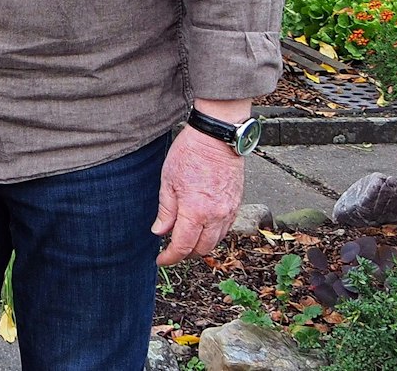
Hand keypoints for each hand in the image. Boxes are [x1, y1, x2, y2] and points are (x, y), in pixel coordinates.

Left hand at [151, 123, 246, 264]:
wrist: (216, 137)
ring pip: (216, 241)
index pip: (183, 246)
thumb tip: (160, 232)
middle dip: (185, 253)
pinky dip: (213, 234)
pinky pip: (226, 228)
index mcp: (195, 211)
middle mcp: (216, 215)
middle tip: (171, 248)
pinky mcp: (237, 204)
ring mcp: (229, 210)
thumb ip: (166, 211)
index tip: (161, 260)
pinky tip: (202, 226)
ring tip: (186, 238)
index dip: (170, 257)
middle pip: (202, 249)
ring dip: (201, 245)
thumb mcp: (168, 181)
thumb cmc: (190, 154)